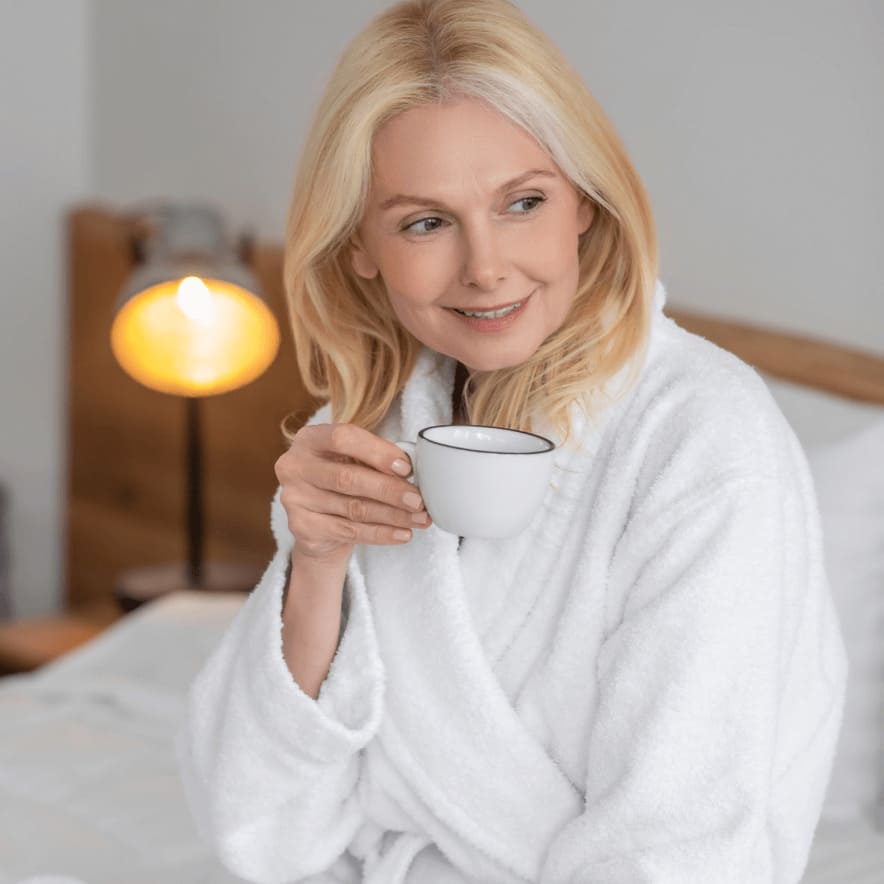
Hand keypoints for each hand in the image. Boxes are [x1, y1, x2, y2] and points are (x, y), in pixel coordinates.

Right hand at [274, 423, 429, 563]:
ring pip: (353, 508)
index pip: (342, 438)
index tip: (406, 467)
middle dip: (390, 490)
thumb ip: (377, 459)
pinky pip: (349, 531)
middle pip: (348, 478)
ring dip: (393, 515)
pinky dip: (381, 534)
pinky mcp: (301, 527)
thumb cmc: (343, 481)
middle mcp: (295, 466)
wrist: (318, 523)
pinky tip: (402, 534)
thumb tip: (414, 471)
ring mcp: (294, 498)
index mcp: (309, 439)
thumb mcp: (355, 461)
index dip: (377, 452)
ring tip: (419, 518)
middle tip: (418, 500)